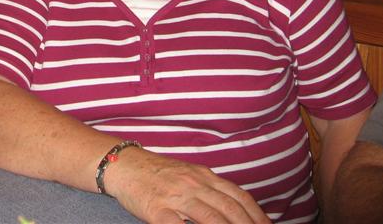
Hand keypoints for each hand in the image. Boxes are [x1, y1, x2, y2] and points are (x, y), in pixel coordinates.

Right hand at [105, 148, 270, 223]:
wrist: (124, 165)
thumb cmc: (158, 173)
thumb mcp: (189, 175)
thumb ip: (211, 189)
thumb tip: (237, 209)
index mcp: (203, 175)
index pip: (239, 197)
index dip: (257, 216)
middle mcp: (194, 184)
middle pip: (230, 210)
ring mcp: (175, 197)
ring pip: (210, 218)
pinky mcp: (157, 210)